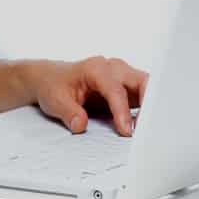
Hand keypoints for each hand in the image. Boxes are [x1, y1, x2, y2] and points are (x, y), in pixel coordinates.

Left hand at [33, 57, 147, 135]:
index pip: (116, 90)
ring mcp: (121, 77)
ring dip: (150, 107)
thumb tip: (81, 125)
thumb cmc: (53, 85)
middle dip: (149, 103)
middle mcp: (113, 68)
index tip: (126, 131)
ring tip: (147, 129)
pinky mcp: (125, 87)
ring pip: (147, 87)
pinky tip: (144, 125)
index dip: (122, 111)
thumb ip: (69, 112)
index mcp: (96, 68)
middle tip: (147, 128)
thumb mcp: (54, 100)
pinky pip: (143, 96)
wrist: (49, 79)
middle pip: (141, 81)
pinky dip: (147, 109)